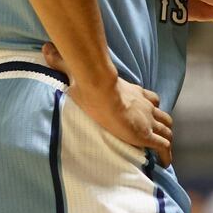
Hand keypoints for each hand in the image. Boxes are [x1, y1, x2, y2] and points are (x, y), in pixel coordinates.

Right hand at [43, 43, 173, 160]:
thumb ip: (63, 62)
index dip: (152, 106)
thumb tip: (46, 48)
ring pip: (167, 130)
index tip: (150, 112)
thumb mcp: (77, 72)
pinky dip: (165, 155)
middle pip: (163, 116)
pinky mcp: (145, 135)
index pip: (150, 98)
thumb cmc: (90, 83)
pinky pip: (162, 147)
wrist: (99, 91)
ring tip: (162, 152)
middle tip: (158, 135)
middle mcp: (145, 107)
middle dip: (162, 125)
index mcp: (133, 93)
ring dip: (166, 140)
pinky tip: (164, 164)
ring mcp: (147, 121)